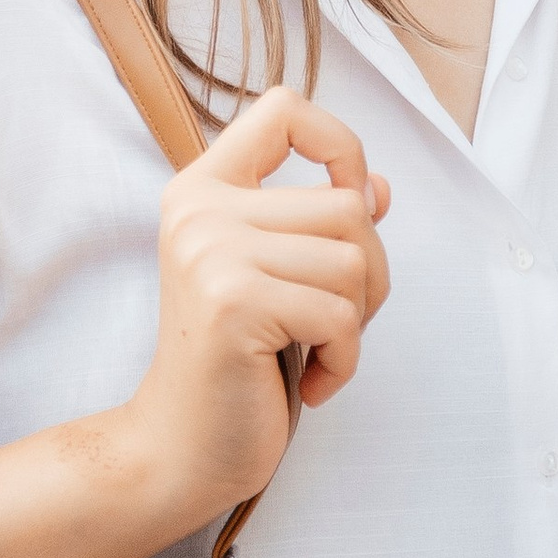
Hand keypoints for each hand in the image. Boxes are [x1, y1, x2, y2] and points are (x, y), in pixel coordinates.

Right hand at [122, 88, 390, 529]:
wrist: (178, 449)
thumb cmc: (237, 365)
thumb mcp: (278, 277)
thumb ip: (320, 225)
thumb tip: (379, 186)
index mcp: (203, 189)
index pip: (284, 108)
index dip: (339, 146)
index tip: (346, 204)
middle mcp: (200, 209)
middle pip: (346, 205)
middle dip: (367, 274)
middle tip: (329, 325)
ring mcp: (212, 252)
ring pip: (354, 258)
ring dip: (355, 322)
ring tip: (313, 352)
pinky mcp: (234, 303)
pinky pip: (341, 314)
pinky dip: (344, 360)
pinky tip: (309, 384)